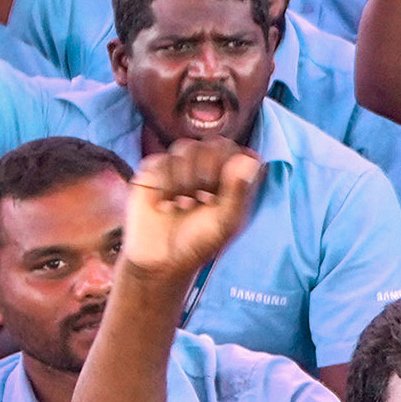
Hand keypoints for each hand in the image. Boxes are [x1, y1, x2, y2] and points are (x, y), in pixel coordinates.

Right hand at [119, 143, 262, 282]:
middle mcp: (207, 167)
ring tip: (184, 205)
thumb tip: (247, 159)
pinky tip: (164, 204)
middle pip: (215, 142)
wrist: (160, 258)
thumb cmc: (199, 240)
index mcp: (232, 177)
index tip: (224, 191)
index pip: (240, 150)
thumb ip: (238, 191)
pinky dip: (163, 184)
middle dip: (209, 172)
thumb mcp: (226, 221)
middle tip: (202, 199)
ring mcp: (179, 166)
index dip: (233, 165)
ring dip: (186, 179)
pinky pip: (160, 159)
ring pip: (187, 146)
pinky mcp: (153, 171)